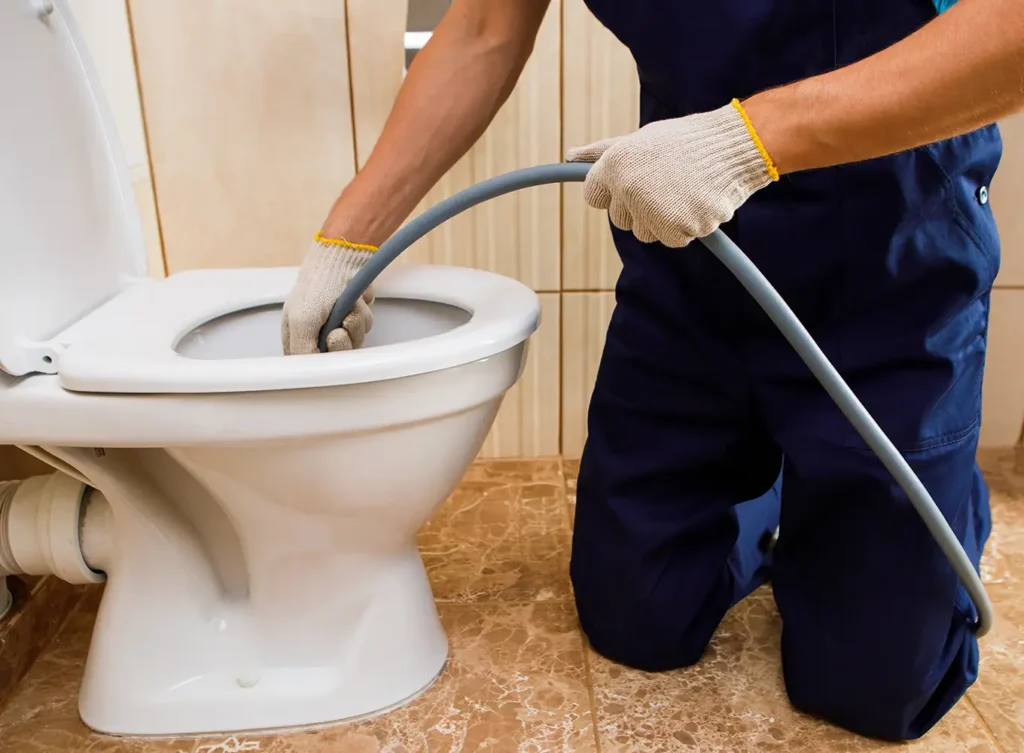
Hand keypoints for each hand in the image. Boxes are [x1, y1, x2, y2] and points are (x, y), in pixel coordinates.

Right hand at [281, 234, 375, 354]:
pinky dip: (362, 316)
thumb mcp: (302, 322)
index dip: (322, 363)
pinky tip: (356, 303)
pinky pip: (364, 328)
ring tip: (348, 309)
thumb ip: (303, 350)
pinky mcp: (354, 316)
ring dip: (354, 326)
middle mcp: (317, 333)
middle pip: (335, 357)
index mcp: (296, 336)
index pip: (309, 365)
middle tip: (339, 330)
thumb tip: (311, 370)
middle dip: (342, 343)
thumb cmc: (318, 287)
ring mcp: (337, 325)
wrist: (344, 260)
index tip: (327, 351)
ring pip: (353, 343)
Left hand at [566, 100, 777, 247]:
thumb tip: (570, 155)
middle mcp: (628, 188)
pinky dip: (687, 227)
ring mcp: (652, 210)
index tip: (636, 181)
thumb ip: (602, 153)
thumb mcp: (639, 140)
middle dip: (640, 208)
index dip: (615, 192)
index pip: (594, 197)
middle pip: (620, 220)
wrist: (735, 144)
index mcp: (615, 164)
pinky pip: (673, 240)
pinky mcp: (677, 228)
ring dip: (664, 220)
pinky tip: (698, 201)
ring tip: (685, 190)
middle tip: (668, 182)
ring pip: (646, 234)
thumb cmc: (686, 142)